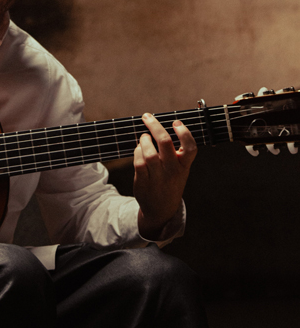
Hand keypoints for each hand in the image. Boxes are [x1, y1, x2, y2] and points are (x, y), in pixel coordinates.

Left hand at [133, 113, 196, 240]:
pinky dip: (137, 151)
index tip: (176, 123)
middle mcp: (172, 171)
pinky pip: (138, 162)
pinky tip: (139, 149)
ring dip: (144, 140)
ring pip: (149, 152)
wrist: (161, 210)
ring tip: (144, 137)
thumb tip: (158, 126)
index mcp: (184, 166)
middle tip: (147, 117)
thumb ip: (174, 151)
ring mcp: (158, 178)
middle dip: (155, 126)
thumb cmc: (170, 181)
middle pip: (165, 143)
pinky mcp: (144, 182)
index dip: (184, 133)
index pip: (190, 148)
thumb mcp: (180, 169)